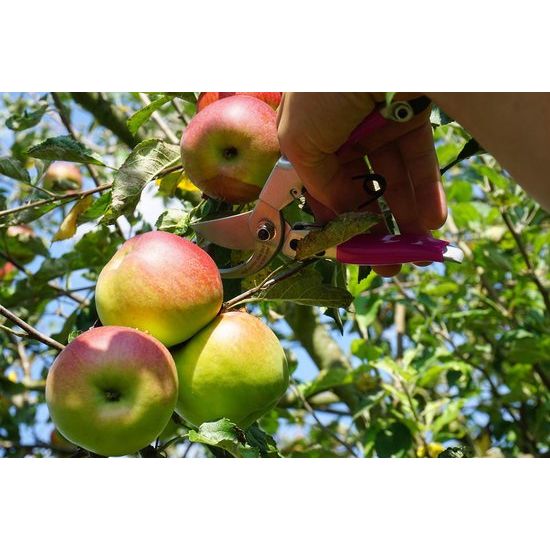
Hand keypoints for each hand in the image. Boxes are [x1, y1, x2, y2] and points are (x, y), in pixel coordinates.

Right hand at [277, 92, 446, 275]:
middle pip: (362, 191)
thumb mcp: (301, 142)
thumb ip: (319, 183)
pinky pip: (419, 161)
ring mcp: (378, 128)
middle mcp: (344, 138)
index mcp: (311, 143)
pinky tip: (431, 221)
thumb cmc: (321, 91)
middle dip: (376, 229)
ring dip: (405, 217)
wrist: (370, 48)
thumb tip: (342, 212)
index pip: (325, 192)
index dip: (339, 225)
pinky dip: (426, 190)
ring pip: (393, 181)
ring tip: (417, 250)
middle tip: (390, 264)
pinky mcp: (412, 119)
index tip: (354, 255)